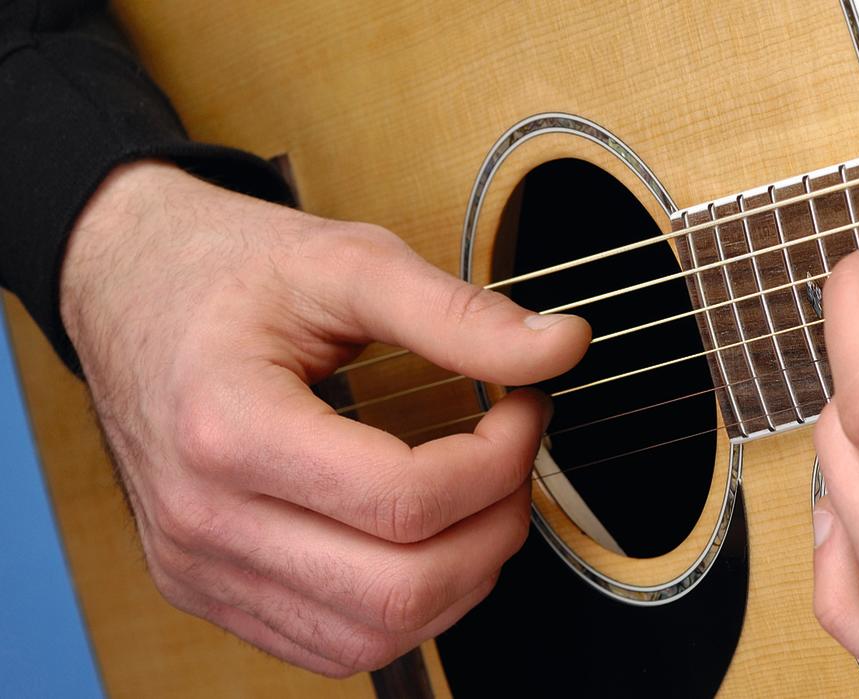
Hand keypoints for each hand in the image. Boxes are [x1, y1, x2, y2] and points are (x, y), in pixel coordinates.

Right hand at [60, 161, 589, 675]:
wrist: (126, 288)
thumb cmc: (227, 271)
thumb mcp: (346, 262)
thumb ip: (459, 313)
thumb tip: (562, 347)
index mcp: (228, 428)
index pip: (405, 500)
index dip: (500, 460)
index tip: (525, 407)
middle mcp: (202, 519)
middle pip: (397, 590)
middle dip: (494, 531)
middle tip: (513, 463)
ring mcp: (198, 566)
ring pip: (370, 637)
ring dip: (459, 581)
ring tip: (479, 503)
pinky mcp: (205, 589)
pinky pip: (328, 644)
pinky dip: (403, 609)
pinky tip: (426, 543)